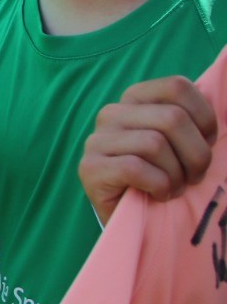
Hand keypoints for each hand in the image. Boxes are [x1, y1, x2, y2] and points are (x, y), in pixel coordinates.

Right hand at [79, 74, 217, 225]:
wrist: (132, 216)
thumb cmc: (164, 175)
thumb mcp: (180, 140)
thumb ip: (193, 118)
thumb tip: (222, 90)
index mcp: (134, 99)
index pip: (176, 87)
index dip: (204, 118)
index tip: (207, 143)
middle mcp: (112, 113)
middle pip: (172, 118)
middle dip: (196, 154)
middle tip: (195, 176)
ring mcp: (97, 140)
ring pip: (155, 143)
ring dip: (176, 175)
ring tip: (174, 188)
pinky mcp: (90, 168)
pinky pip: (135, 168)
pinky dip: (158, 186)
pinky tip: (158, 194)